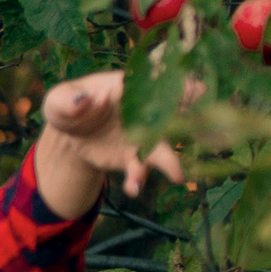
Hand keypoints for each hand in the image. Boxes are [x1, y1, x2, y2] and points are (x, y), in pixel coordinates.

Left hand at [35, 69, 188, 208]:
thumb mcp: (60, 100)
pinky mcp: (135, 158)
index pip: (155, 83)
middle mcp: (144, 112)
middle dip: (193, 123)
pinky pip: (139, 170)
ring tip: (178, 175)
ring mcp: (143, 136)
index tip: (200, 90)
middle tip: (211, 133)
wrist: (70, 135)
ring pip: (162, 149)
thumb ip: (69, 101)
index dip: (178, 85)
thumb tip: (86, 101)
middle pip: (172, 116)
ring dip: (170, 161)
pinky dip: (138, 180)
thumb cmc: (68, 105)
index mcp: (128, 88)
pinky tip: (133, 188)